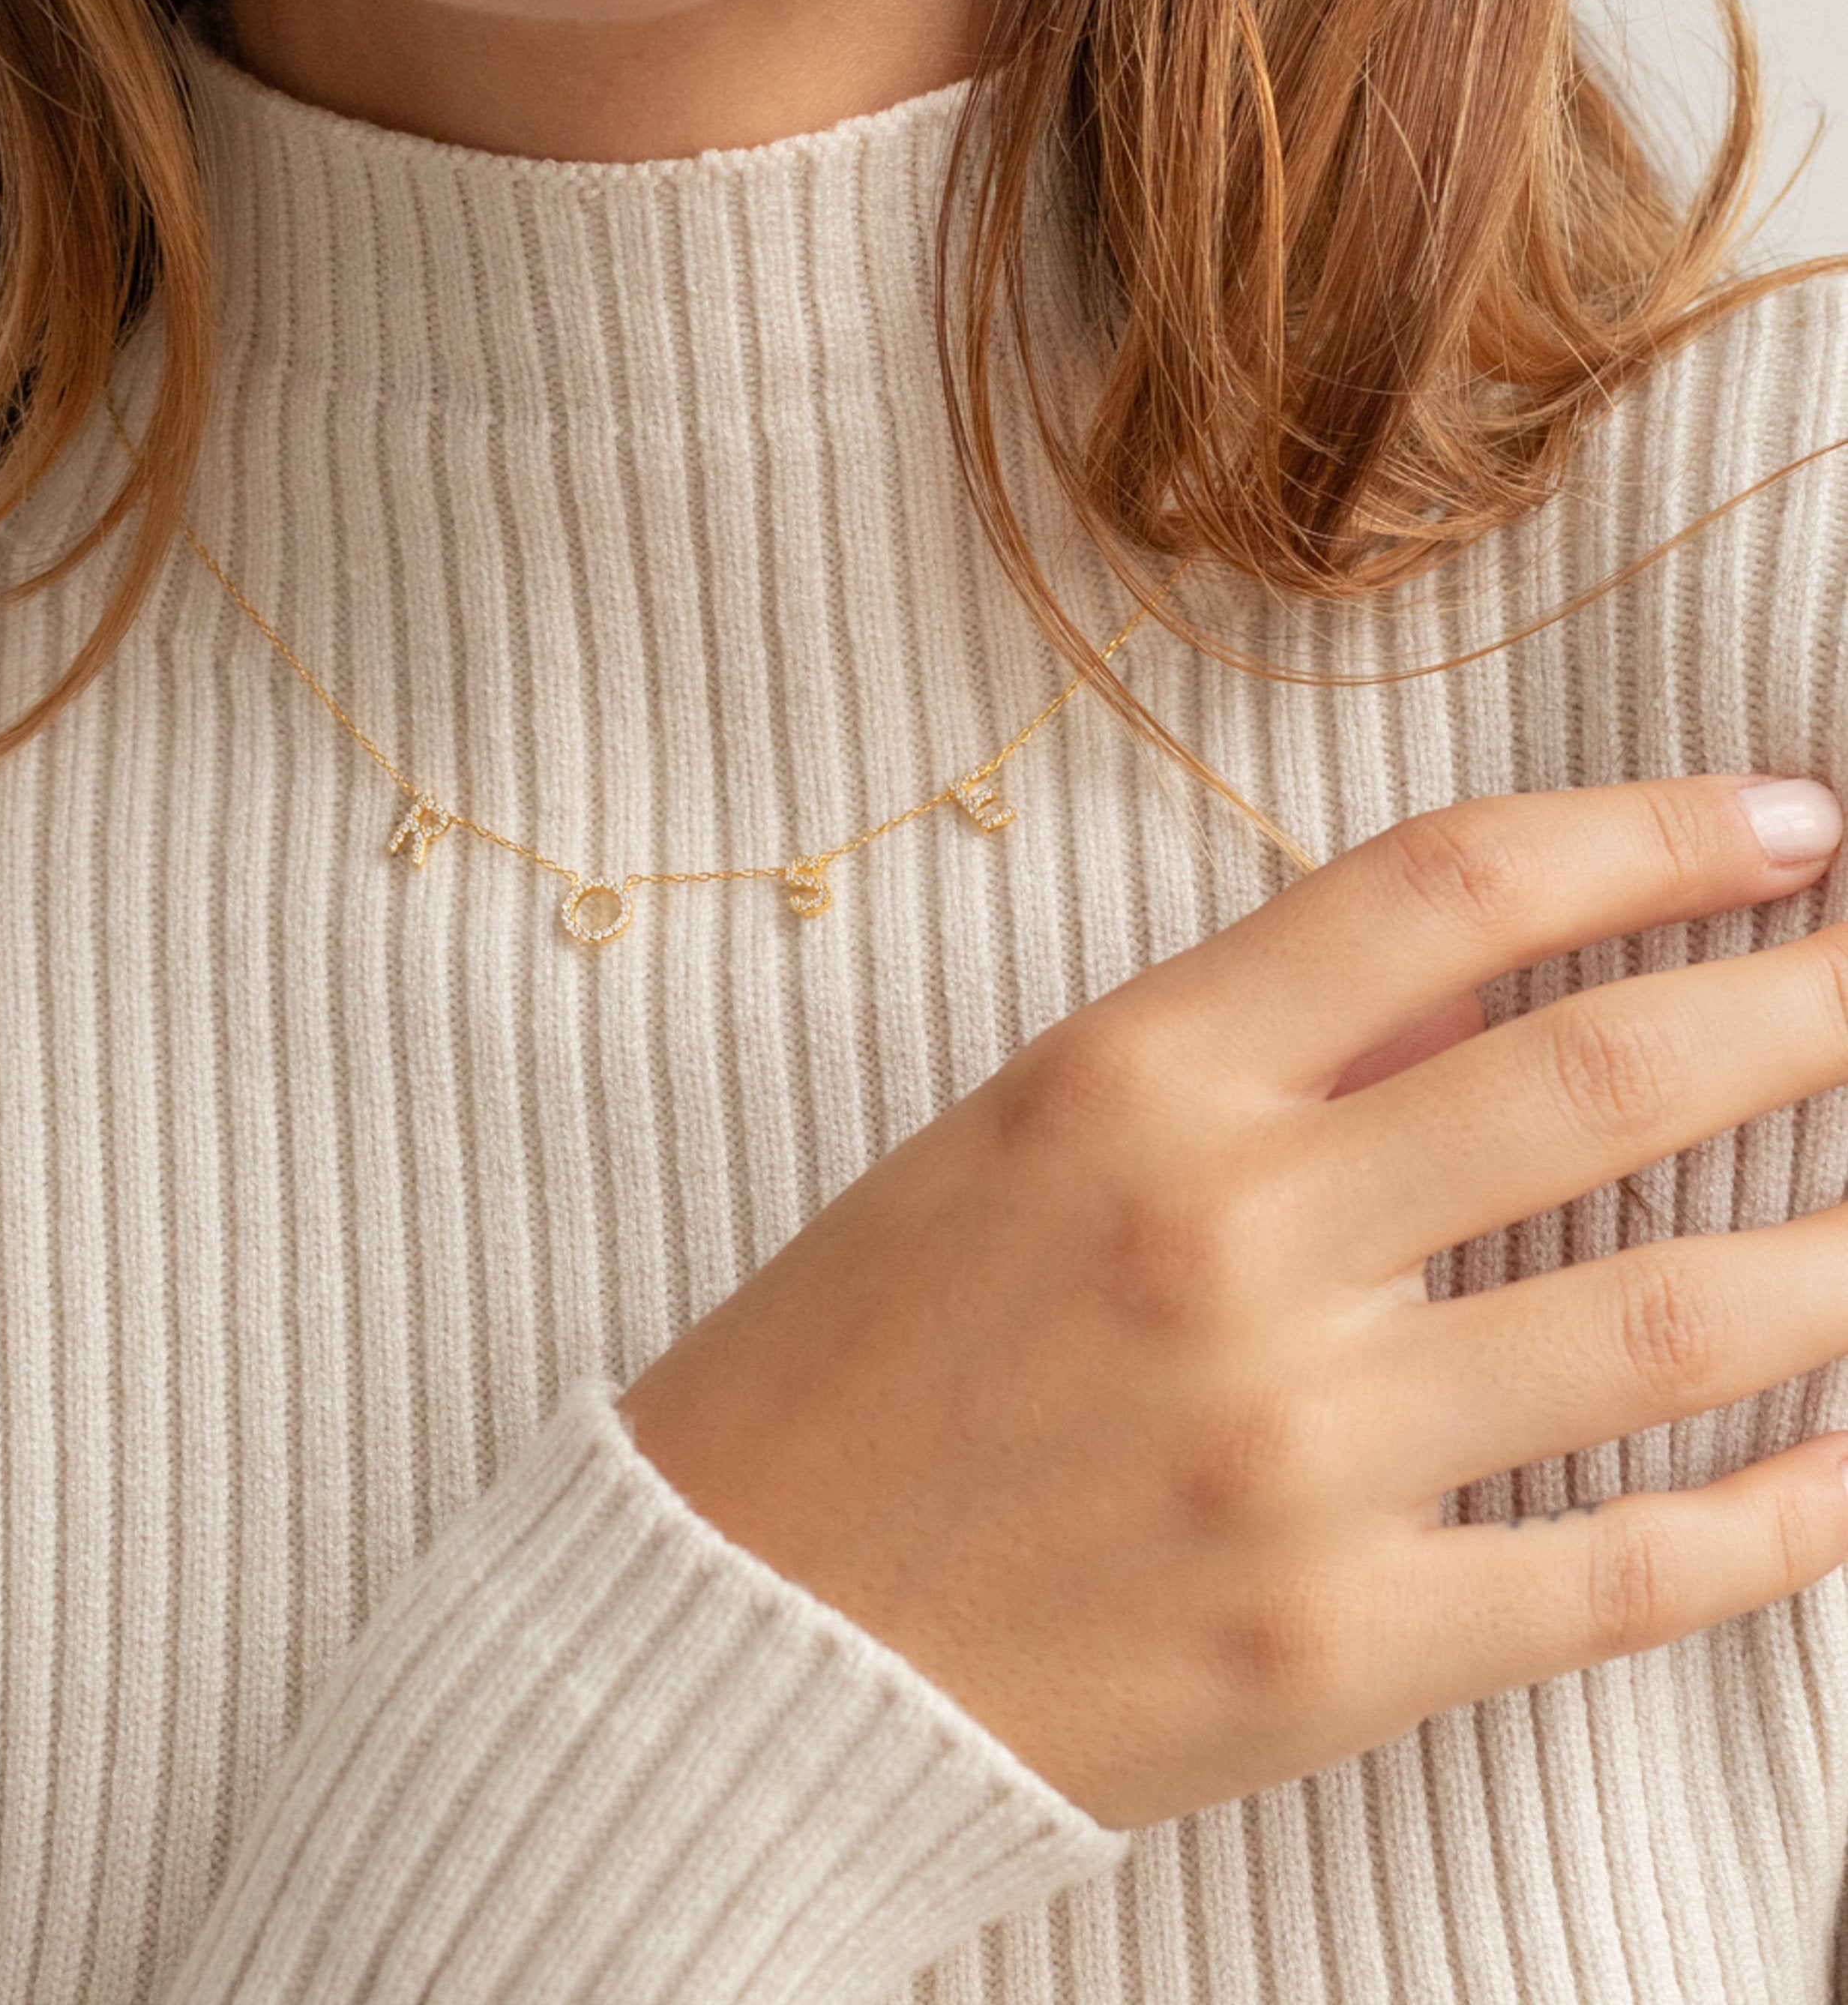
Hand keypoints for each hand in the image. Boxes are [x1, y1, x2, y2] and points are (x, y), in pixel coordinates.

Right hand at [619, 776, 1847, 1827]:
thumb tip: (1481, 999)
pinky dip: (1793, 1507)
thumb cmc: (848, 1368)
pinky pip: (1638, 1567)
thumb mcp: (1006, 1152)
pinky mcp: (1341, 1649)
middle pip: (1605, 1078)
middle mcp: (1225, 1248)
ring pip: (1679, 1321)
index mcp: (1123, 1089)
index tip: (1790, 824)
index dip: (1651, 834)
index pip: (1444, 893)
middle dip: (1819, 1004)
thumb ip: (1242, 1060)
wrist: (735, 1642)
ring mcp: (1296, 1459)